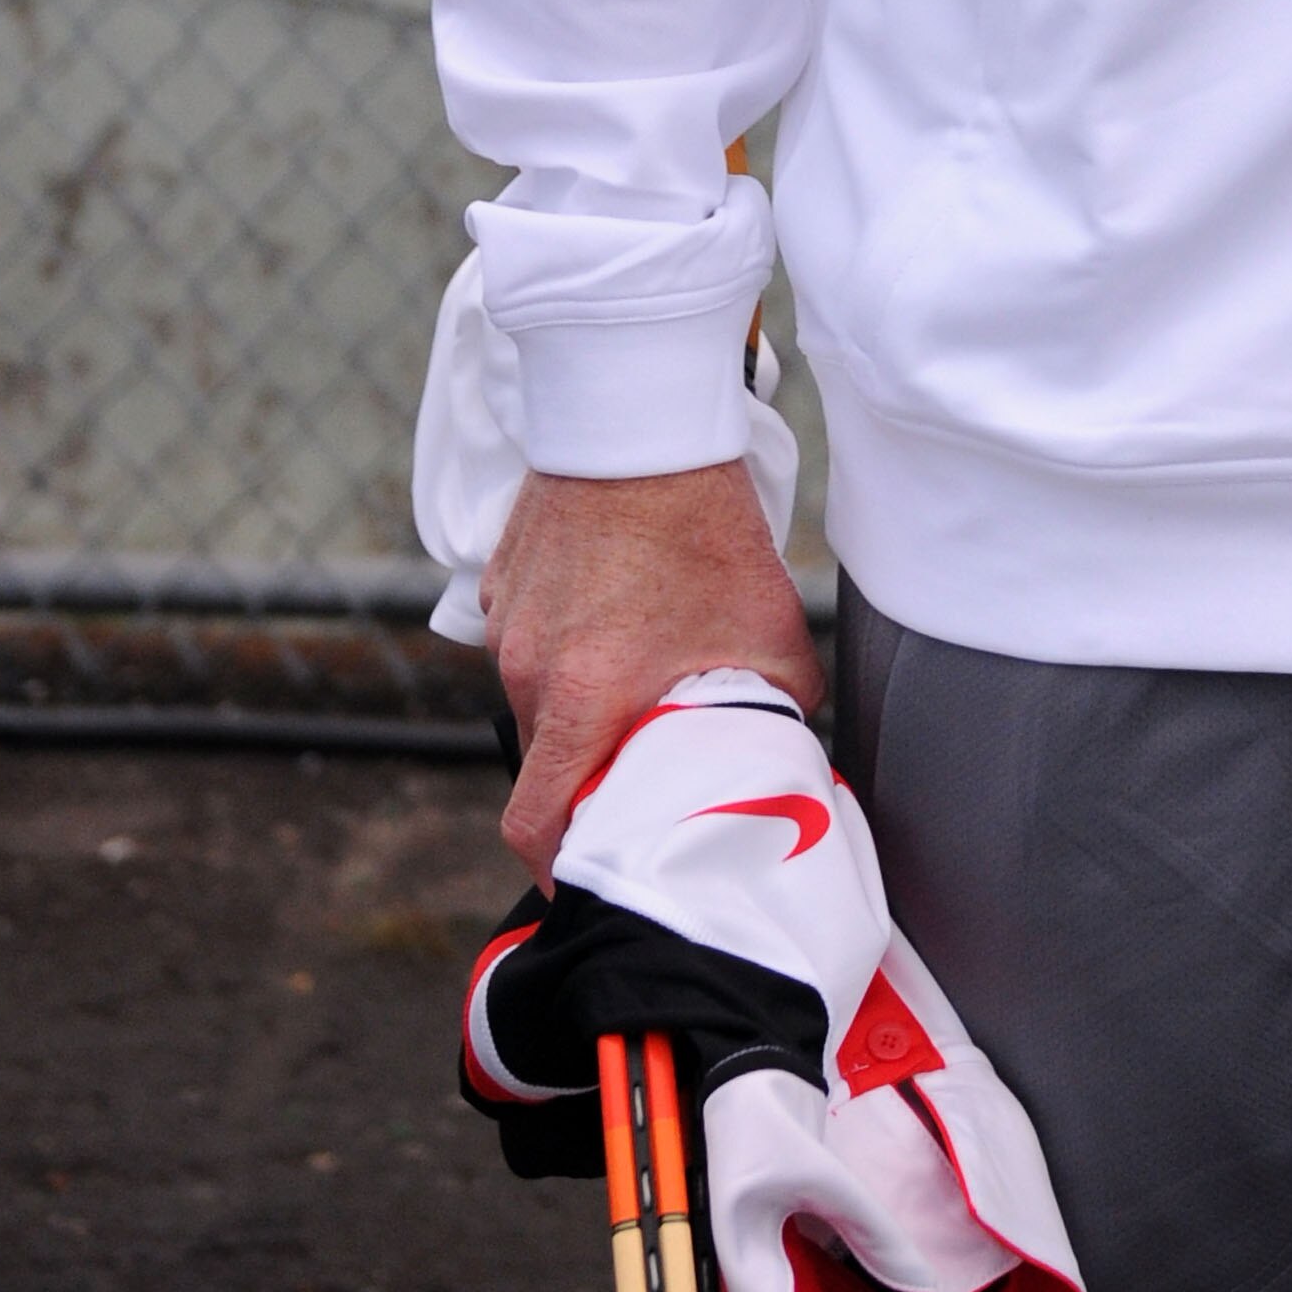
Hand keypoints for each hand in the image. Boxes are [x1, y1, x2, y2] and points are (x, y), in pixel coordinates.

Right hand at [481, 461, 823, 881]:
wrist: (642, 419)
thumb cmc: (706, 524)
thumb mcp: (767, 628)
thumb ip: (776, 706)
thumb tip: (790, 751)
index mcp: (584, 697)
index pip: (536, 821)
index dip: (561, 864)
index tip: (593, 873)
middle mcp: (529, 668)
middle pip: (546, 760)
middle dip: (587, 777)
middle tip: (641, 766)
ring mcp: (507, 623)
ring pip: (535, 697)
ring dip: (577, 703)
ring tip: (635, 670)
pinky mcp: (501, 581)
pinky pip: (525, 640)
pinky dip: (561, 646)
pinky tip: (613, 612)